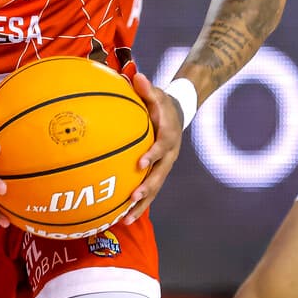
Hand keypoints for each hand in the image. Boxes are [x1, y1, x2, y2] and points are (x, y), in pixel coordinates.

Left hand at [113, 67, 183, 227]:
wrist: (178, 114)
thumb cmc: (161, 103)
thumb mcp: (156, 93)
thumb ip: (147, 88)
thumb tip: (137, 76)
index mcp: (167, 136)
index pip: (161, 147)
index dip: (152, 155)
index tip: (139, 164)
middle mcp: (168, 156)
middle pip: (159, 176)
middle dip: (147, 189)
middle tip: (132, 199)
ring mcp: (163, 167)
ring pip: (154, 190)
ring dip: (141, 206)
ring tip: (125, 221)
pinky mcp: (157, 174)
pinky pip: (147, 191)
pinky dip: (136, 205)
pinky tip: (119, 218)